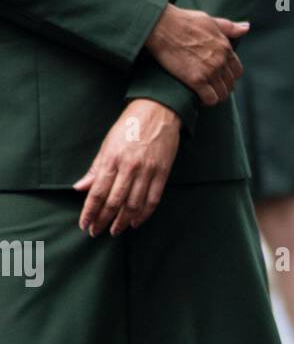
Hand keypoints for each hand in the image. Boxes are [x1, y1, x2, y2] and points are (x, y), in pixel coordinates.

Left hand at [75, 99, 180, 236]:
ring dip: (123, 221)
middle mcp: (129, 167)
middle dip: (104, 220)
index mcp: (112, 159)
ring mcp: (147, 171)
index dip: (90, 211)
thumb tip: (80, 187)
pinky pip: (153, 199)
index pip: (98, 192)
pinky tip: (136, 222)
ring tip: (115, 230)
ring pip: (134, 204)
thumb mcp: (107, 144)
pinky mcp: (162, 173)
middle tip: (97, 232)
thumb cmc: (129, 125)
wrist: (158, 110)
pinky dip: (144, 214)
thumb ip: (95, 168)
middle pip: (115, 202)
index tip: (85, 224)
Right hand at [145, 4, 249, 104]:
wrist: (161, 25)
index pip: (237, 71)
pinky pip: (210, 99)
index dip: (229, 77)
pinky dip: (206, 101)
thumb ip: (228, 27)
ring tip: (206, 95)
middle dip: (222, 88)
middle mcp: (220, 60)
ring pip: (222, 94)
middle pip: (230, 84)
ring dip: (215, 97)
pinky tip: (199, 99)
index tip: (220, 78)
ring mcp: (209, 71)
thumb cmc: (183, 20)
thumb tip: (246, 27)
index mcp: (225, 47)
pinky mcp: (196, 80)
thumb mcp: (210, 20)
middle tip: (211, 89)